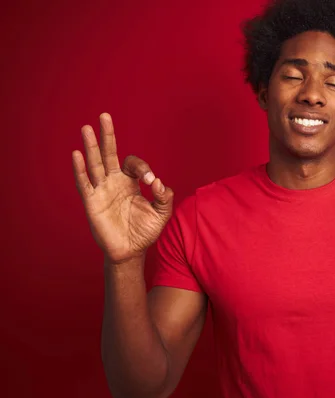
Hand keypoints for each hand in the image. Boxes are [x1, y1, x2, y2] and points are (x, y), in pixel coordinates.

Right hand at [72, 113, 173, 264]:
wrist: (131, 251)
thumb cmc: (145, 231)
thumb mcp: (162, 213)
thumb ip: (165, 197)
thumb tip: (159, 183)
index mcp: (130, 182)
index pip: (133, 164)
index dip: (144, 169)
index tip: (151, 182)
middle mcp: (114, 182)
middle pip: (109, 154)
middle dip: (107, 136)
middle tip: (105, 116)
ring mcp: (101, 191)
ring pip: (95, 164)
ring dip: (91, 146)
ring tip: (87, 128)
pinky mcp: (92, 202)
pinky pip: (84, 183)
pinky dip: (80, 169)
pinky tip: (77, 154)